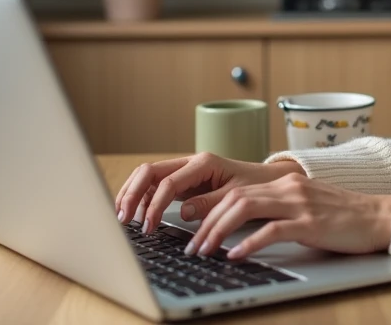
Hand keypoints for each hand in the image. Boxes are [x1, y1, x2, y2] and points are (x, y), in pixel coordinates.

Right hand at [114, 152, 305, 233]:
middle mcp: (190, 163)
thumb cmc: (255, 187)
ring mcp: (185, 171)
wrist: (268, 181)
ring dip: (132, 195)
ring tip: (123, 218)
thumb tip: (185, 212)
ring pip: (148, 177)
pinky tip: (137, 215)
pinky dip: (143, 199)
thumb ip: (211, 203)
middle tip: (122, 219)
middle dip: (131, 194)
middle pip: (149, 172)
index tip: (148, 226)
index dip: (154, 205)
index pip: (167, 182)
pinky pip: (155, 186)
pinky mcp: (183, 182)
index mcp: (203, 163)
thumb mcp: (237, 197)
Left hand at [184, 173, 390, 259]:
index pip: (236, 191)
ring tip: (205, 251)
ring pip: (246, 209)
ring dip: (219, 231)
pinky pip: (272, 230)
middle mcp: (289, 187)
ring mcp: (300, 203)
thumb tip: (245, 228)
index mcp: (285, 182)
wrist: (380, 216)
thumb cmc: (344, 217)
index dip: (210, 209)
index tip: (193, 229)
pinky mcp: (311, 223)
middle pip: (234, 198)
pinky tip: (236, 255)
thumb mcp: (306, 205)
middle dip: (207, 223)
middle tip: (192, 246)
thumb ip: (279, 209)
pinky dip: (250, 243)